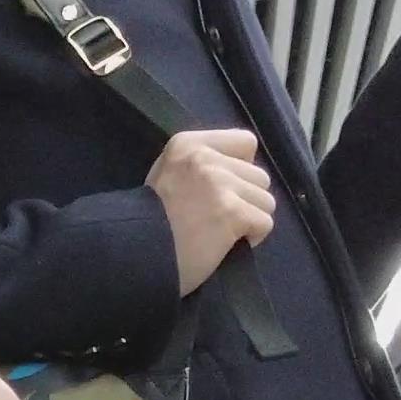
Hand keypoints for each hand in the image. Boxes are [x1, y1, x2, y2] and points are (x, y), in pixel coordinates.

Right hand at [146, 126, 274, 291]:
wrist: (134, 255)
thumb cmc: (148, 224)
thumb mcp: (167, 175)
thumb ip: (200, 166)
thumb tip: (240, 174)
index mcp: (187, 144)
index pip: (246, 143)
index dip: (242, 170)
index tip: (223, 190)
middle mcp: (206, 158)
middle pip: (259, 176)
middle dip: (245, 200)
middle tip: (219, 219)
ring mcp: (220, 184)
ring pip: (266, 200)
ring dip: (250, 220)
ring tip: (222, 234)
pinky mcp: (232, 212)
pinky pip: (265, 223)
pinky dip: (253, 238)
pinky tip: (228, 245)